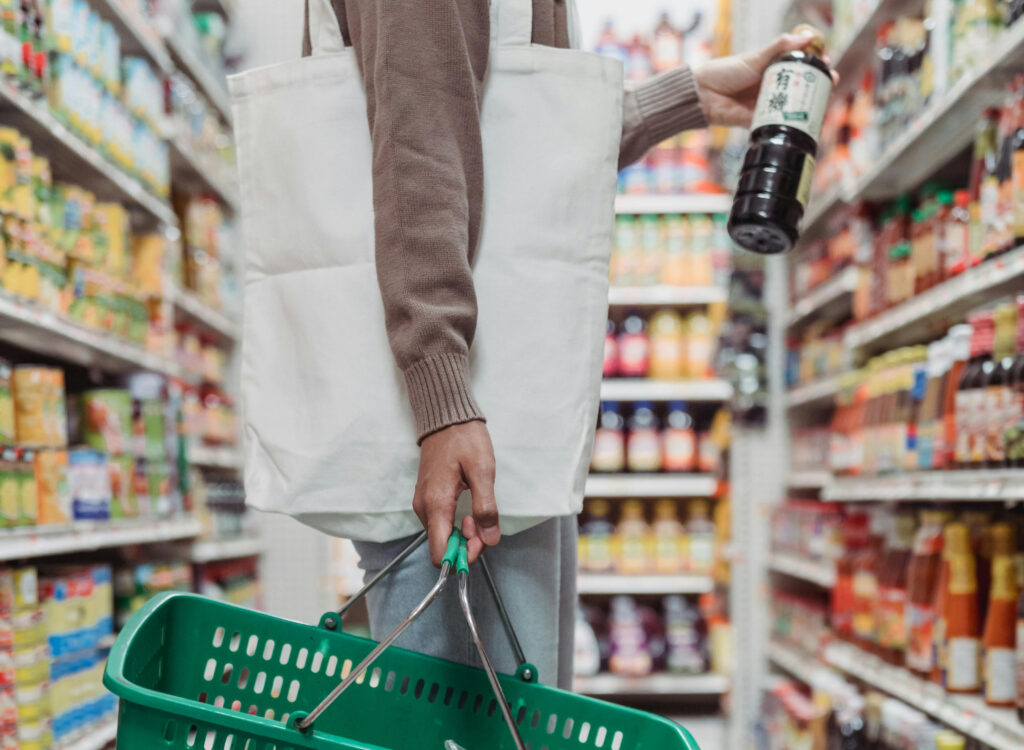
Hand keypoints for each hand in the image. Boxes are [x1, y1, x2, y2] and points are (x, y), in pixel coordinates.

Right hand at [414, 421, 498, 566]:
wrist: (446, 417)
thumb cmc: (465, 439)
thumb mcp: (482, 470)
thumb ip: (486, 506)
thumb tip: (490, 539)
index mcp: (436, 504)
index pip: (440, 554)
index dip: (462, 557)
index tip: (481, 542)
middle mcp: (424, 508)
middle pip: (441, 547)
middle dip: (466, 545)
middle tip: (485, 525)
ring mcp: (423, 503)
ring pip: (441, 536)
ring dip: (462, 535)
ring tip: (478, 513)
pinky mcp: (427, 498)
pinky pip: (440, 523)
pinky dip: (455, 525)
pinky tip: (468, 510)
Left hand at [694, 31, 838, 127]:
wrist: (703, 95)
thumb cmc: (726, 72)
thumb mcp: (755, 57)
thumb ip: (779, 47)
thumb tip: (807, 36)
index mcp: (771, 68)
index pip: (798, 65)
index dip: (813, 65)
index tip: (826, 62)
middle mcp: (771, 86)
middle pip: (800, 86)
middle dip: (817, 85)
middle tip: (830, 82)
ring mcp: (766, 104)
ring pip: (792, 105)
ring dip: (809, 104)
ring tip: (824, 99)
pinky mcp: (759, 120)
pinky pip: (778, 123)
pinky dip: (791, 123)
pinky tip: (806, 121)